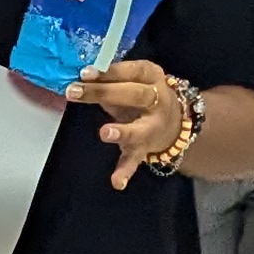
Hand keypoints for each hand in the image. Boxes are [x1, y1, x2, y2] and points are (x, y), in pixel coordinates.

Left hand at [73, 56, 188, 187]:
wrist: (178, 123)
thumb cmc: (143, 96)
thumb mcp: (132, 81)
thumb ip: (110, 78)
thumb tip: (79, 75)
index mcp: (152, 79)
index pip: (133, 71)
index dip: (110, 71)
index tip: (85, 72)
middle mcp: (157, 102)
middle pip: (134, 95)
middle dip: (104, 92)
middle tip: (74, 91)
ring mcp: (152, 127)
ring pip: (139, 129)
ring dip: (122, 132)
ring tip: (105, 133)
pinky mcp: (145, 149)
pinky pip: (135, 160)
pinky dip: (125, 172)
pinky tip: (117, 182)